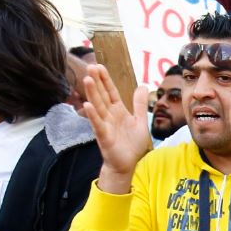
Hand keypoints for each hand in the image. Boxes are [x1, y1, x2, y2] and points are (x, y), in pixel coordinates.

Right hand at [83, 65, 150, 192]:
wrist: (127, 164)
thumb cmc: (131, 144)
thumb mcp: (140, 121)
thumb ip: (139, 104)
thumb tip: (142, 86)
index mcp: (118, 111)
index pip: (110, 91)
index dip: (105, 79)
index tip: (99, 65)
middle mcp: (109, 116)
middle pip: (102, 95)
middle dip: (97, 81)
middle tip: (90, 66)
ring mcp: (105, 125)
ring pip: (98, 107)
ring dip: (92, 94)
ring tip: (88, 80)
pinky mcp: (104, 137)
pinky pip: (97, 125)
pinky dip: (92, 115)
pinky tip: (87, 105)